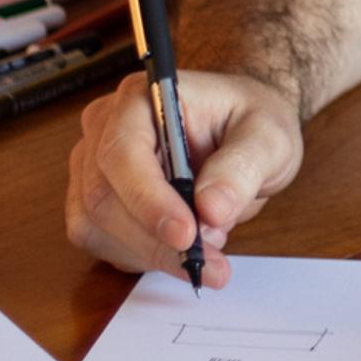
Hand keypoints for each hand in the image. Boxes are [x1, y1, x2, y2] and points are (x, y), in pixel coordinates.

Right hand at [62, 68, 303, 287]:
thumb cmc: (249, 122)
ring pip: (97, 227)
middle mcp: (104, 128)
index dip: (148, 199)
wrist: (242, 131)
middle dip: (155, 240)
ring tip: (208, 249)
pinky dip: (143, 257)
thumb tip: (212, 210)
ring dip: (151, 253)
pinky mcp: (95, 202)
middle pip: (103, 197)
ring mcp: (92, 166)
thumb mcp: (268, 137)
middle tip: (211, 262)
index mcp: (141, 98)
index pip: (123, 152)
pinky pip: (102, 243)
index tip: (187, 235)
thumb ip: (242, 167)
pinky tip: (181, 249)